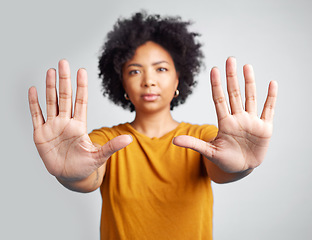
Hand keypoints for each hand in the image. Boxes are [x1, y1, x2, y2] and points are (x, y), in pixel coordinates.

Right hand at [28, 60, 131, 181]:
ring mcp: (53, 127)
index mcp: (79, 125)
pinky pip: (37, 115)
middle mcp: (66, 122)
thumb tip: (130, 139)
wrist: (70, 176)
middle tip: (64, 62)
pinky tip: (33, 90)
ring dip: (50, 87)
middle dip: (64, 80)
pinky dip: (34, 103)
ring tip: (50, 71)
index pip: (80, 101)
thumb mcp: (99, 156)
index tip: (82, 71)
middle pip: (65, 97)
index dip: (81, 87)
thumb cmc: (86, 166)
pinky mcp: (41, 134)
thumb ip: (112, 146)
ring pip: (51, 102)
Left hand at [173, 57, 277, 172]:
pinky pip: (268, 110)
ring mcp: (251, 122)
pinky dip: (271, 98)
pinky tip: (272, 84)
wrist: (241, 169)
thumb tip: (174, 141)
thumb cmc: (224, 160)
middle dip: (232, 77)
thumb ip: (194, 144)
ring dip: (250, 83)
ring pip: (250, 98)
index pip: (219, 100)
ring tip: (247, 67)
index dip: (216, 85)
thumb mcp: (210, 152)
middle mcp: (238, 118)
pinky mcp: (264, 129)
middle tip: (230, 59)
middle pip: (234, 94)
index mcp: (224, 123)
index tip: (214, 70)